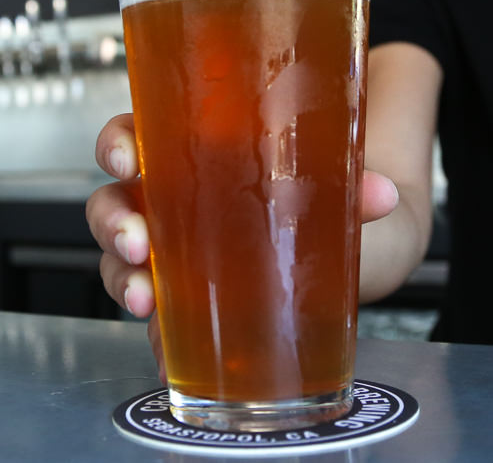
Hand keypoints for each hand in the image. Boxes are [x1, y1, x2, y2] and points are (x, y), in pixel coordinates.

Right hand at [84, 113, 399, 371]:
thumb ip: (355, 183)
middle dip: (113, 223)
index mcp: (196, 147)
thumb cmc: (334, 186)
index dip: (118, 143)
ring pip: (124, 259)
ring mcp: (182, 251)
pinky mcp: (199, 302)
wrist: (368, 240)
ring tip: (144, 299)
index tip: (126, 158)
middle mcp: (177, 196)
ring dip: (123, 279)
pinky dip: (159, 340)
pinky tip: (167, 360)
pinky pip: (162, 319)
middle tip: (138, 241)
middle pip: (115, 200)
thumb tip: (379, 194)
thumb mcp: (344, 175)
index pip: (136, 132)